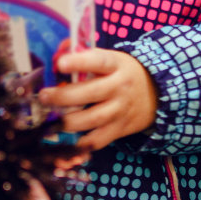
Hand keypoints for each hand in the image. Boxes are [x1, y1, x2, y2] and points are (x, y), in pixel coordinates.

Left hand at [39, 49, 158, 151]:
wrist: (157, 94)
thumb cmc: (123, 73)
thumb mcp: (111, 59)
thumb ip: (85, 57)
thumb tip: (56, 56)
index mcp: (116, 64)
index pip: (97, 61)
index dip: (78, 62)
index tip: (59, 64)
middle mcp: (119, 87)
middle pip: (90, 93)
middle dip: (63, 96)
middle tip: (43, 97)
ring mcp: (120, 109)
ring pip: (92, 119)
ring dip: (68, 122)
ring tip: (51, 121)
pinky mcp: (120, 129)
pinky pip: (99, 140)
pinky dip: (82, 143)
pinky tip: (67, 141)